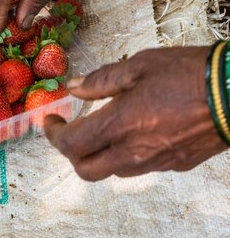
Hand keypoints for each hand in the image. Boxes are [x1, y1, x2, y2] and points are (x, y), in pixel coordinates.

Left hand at [44, 47, 227, 180]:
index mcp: (120, 126)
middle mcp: (134, 151)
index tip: (50, 121)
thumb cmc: (188, 73)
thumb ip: (101, 80)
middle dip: (70, 153)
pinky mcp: (175, 164)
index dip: (54, 135)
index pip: (71, 145)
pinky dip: (125, 155)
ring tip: (101, 129)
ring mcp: (156, 162)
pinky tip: (133, 133)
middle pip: (86, 169)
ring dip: (98, 155)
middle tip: (70, 130)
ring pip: (113, 171)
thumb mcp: (138, 66)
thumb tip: (73, 87)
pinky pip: (139, 167)